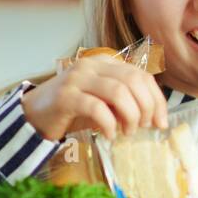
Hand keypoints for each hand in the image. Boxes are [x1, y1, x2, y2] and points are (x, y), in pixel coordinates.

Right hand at [22, 57, 169, 142]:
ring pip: (118, 92)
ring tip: (126, 132)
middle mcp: (92, 65)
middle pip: (133, 81)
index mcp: (106, 62)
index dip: (157, 100)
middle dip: (146, 108)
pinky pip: (97, 108)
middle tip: (144, 128)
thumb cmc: (76, 109)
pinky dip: (109, 125)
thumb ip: (127, 101)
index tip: (161, 123)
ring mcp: (78, 78)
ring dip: (130, 116)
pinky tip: (109, 135)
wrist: (36, 113)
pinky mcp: (65, 96)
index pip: (142, 76)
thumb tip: (156, 117)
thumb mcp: (106, 102)